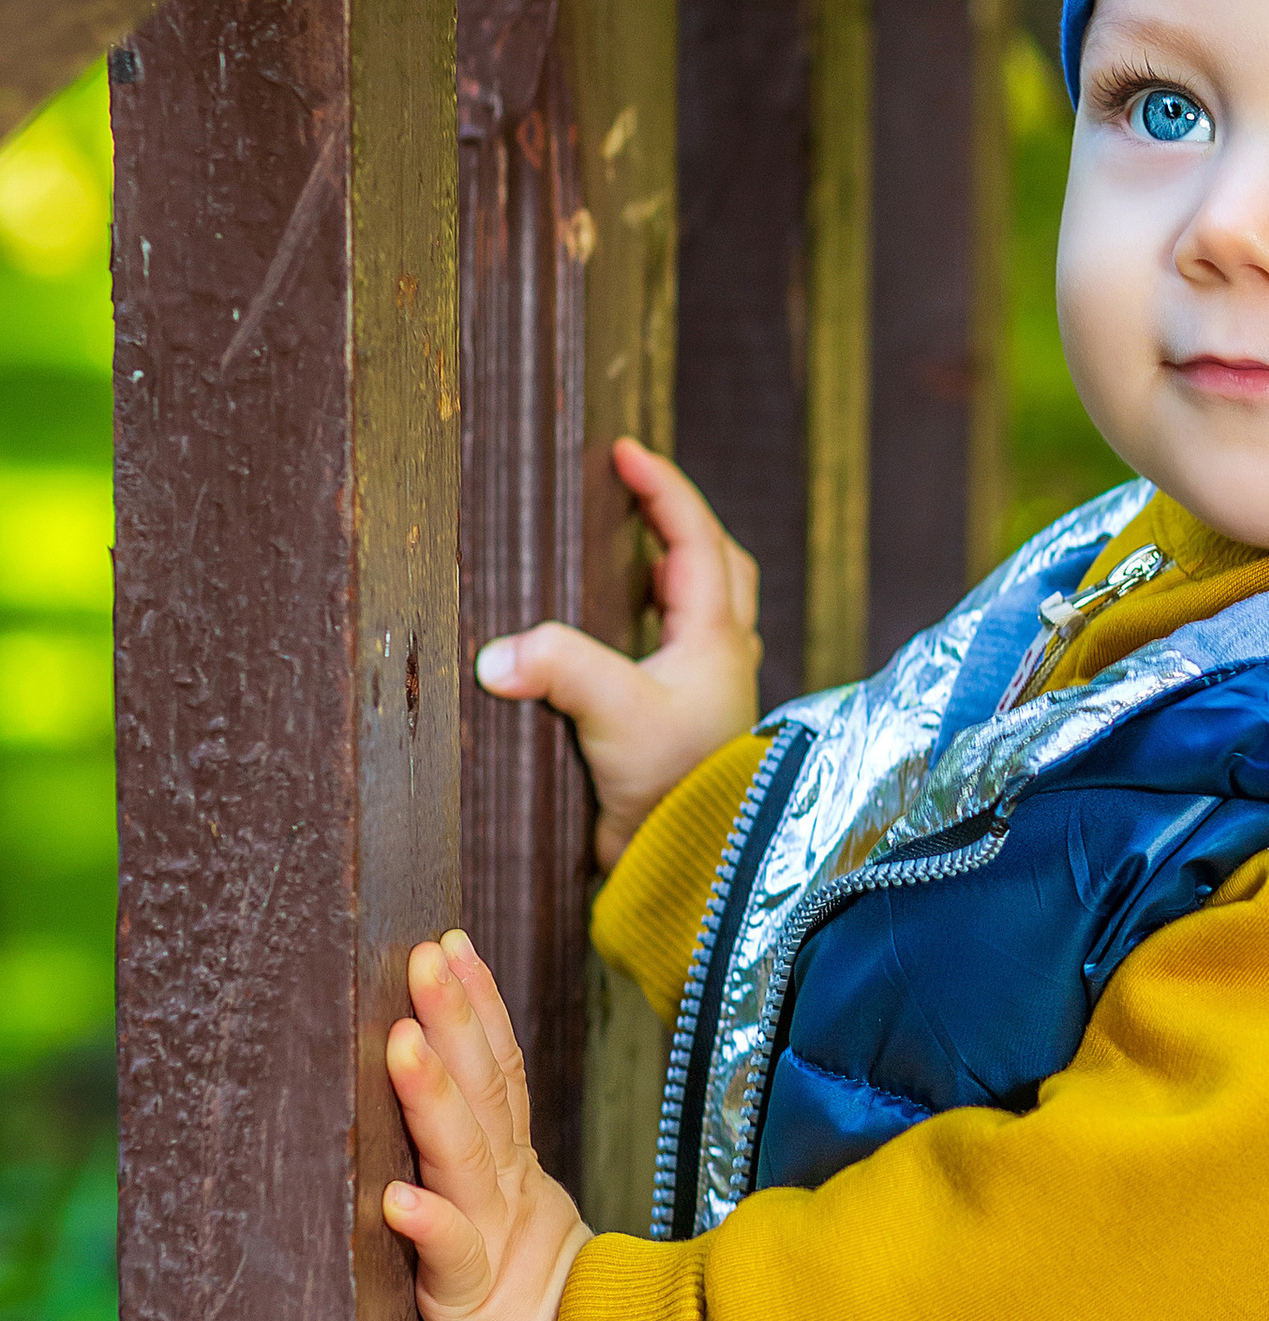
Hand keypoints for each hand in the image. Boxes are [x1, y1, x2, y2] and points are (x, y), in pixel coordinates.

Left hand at [384, 931, 590, 1320]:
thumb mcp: (511, 1230)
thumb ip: (488, 1165)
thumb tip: (459, 1089)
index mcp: (512, 1174)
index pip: (498, 1075)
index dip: (479, 1008)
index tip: (451, 944)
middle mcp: (504, 1193)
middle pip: (485, 1093)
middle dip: (456, 1019)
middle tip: (427, 956)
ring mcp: (494, 1244)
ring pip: (464, 1160)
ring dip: (432, 1101)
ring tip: (403, 1044)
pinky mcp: (473, 1307)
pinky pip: (454, 1263)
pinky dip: (431, 1227)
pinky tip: (400, 1198)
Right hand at [476, 438, 761, 867]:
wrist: (690, 870)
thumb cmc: (672, 791)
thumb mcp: (613, 715)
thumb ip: (557, 668)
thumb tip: (493, 654)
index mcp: (717, 639)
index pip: (697, 538)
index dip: (663, 488)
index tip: (624, 451)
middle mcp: (724, 659)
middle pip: (718, 566)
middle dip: (680, 523)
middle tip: (634, 493)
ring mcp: (711, 692)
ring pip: (705, 608)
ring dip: (671, 573)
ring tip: (621, 553)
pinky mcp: (686, 724)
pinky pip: (679, 650)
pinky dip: (652, 624)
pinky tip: (613, 634)